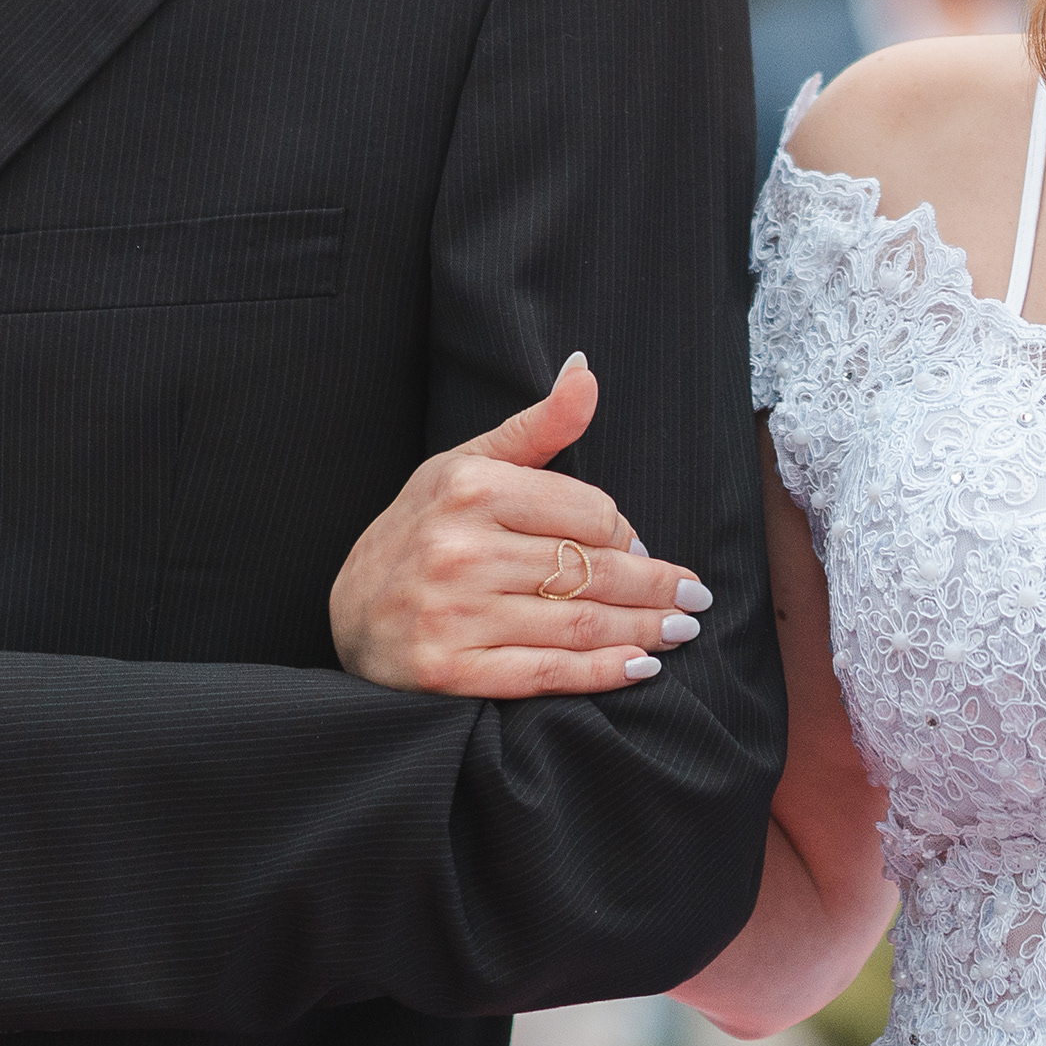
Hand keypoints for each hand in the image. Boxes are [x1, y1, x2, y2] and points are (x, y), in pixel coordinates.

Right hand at [329, 352, 713, 697]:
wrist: (348, 611)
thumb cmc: (421, 530)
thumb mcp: (468, 464)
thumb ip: (537, 427)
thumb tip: (585, 372)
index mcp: (471, 488)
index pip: (588, 511)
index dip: (626, 533)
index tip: (642, 548)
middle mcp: (460, 549)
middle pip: (590, 569)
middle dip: (656, 587)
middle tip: (696, 598)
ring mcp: (452, 613)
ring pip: (577, 623)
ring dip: (643, 630)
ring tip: (682, 630)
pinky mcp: (447, 671)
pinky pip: (544, 673)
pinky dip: (601, 673)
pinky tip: (640, 667)